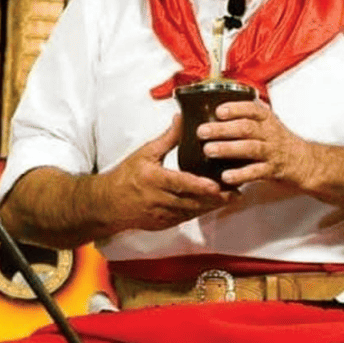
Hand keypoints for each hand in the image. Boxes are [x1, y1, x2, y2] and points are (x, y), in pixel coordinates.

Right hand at [101, 114, 235, 232]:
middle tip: (236, 191)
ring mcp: (162, 215)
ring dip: (212, 205)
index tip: (217, 186)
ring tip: (232, 196)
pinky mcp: (164, 224)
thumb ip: (167, 138)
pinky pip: (186, 218)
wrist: (107, 204)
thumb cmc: (126, 176)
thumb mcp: (145, 152)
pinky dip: (201, 211)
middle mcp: (159, 200)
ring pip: (192, 212)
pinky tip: (214, 204)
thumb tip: (182, 118)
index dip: (200, 186)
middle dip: (215, 198)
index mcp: (154, 179)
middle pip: (192, 201)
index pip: (180, 183)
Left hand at [196, 99, 309, 188]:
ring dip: (228, 149)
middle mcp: (269, 133)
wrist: (305, 161)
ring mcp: (272, 152)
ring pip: (250, 148)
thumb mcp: (267, 122)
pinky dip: (241, 174)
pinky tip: (226, 176)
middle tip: (202, 131)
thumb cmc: (279, 140)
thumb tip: (218, 105)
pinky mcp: (273, 170)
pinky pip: (256, 172)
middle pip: (246, 128)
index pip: (252, 109)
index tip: (218, 110)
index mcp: (266, 119)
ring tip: (209, 150)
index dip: (235, 109)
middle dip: (223, 129)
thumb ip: (248, 115)